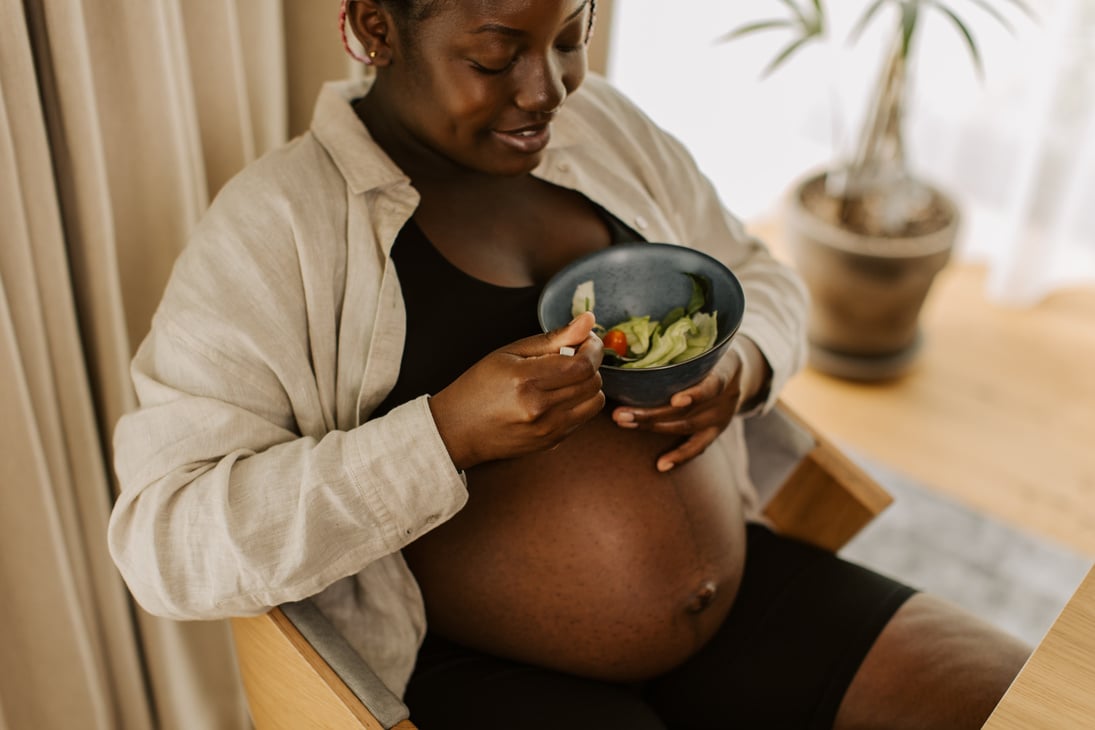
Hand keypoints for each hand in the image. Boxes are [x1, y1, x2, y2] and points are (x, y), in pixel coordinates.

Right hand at [429, 312, 605, 469]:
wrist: (457, 429)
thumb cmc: (479, 386)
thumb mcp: (510, 353)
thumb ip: (553, 338)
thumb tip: (588, 319)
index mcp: (526, 380)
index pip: (582, 364)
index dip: (593, 348)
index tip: (587, 339)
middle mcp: (540, 408)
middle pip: (593, 382)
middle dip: (590, 363)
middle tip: (573, 354)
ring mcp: (547, 430)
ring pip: (594, 402)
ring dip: (588, 385)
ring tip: (566, 376)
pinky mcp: (551, 443)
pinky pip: (583, 418)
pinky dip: (578, 403)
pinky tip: (557, 396)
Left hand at [610, 338, 769, 471]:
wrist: (739, 370)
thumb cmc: (709, 351)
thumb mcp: (707, 342)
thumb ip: (682, 342)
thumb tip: (630, 335)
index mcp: (725, 370)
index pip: (713, 385)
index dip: (696, 394)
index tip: (676, 400)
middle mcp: (725, 398)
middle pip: (687, 411)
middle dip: (650, 412)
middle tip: (620, 413)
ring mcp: (721, 418)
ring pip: (684, 427)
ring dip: (652, 426)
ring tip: (623, 422)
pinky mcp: (715, 432)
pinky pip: (697, 448)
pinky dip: (679, 457)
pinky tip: (660, 465)